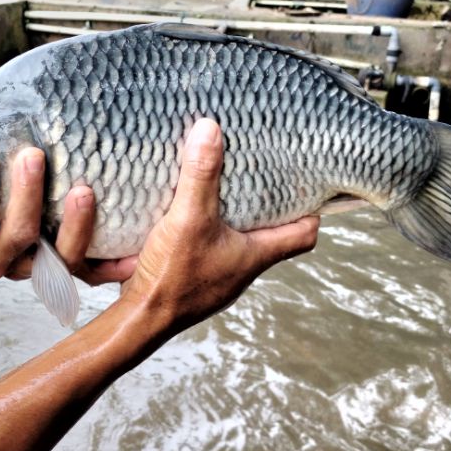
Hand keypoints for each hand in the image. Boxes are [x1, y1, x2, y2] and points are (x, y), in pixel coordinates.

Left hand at [0, 148, 135, 284]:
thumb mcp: (13, 189)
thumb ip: (45, 175)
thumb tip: (72, 128)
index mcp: (43, 252)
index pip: (86, 266)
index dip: (113, 265)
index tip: (140, 254)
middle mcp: (23, 262)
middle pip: (62, 256)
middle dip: (77, 224)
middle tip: (84, 189)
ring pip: (20, 237)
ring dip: (28, 196)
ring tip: (31, 157)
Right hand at [121, 119, 319, 330]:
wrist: (139, 320)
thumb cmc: (172, 277)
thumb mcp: (188, 217)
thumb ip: (200, 175)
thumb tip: (211, 130)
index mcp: (256, 255)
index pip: (304, 236)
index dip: (310, 211)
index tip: (305, 187)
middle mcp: (243, 269)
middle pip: (271, 236)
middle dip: (267, 207)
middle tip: (259, 175)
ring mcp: (218, 276)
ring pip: (237, 242)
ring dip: (232, 218)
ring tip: (221, 188)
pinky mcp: (195, 279)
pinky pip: (209, 249)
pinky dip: (204, 230)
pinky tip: (184, 214)